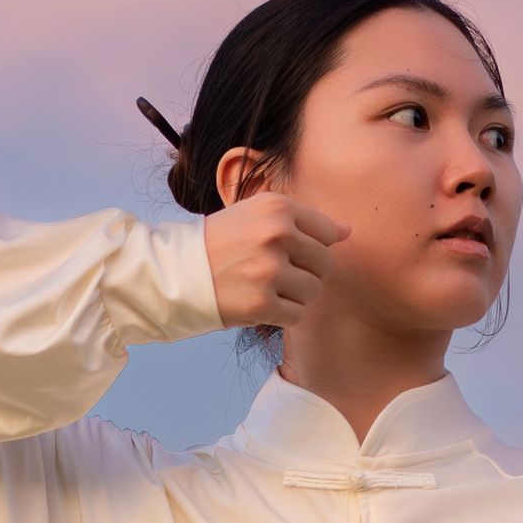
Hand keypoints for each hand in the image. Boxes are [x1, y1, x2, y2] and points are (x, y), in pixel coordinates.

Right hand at [205, 179, 342, 328]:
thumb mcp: (257, 215)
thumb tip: (348, 231)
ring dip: (294, 295)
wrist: (175, 272)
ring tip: (263, 287)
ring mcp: (269, 270)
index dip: (311, 247)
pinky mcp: (262, 303)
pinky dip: (281, 314)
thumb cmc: (221, 242)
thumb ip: (303, 221)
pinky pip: (297, 315)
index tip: (286, 251)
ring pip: (313, 291)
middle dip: (306, 272)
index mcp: (277, 207)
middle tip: (273, 272)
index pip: (329, 233)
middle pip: (326, 264)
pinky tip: (258, 302)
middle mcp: (276, 234)